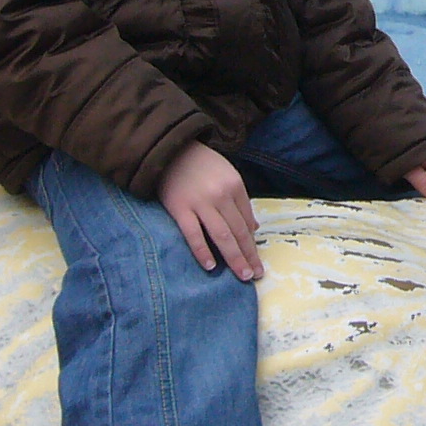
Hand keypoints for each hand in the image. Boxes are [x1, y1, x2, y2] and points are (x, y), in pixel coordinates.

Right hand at [160, 141, 262, 279]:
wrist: (170, 149)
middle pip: (238, 231)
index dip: (252, 243)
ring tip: (241, 275)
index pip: (246, 221)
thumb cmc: (201, 165)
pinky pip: (193, 234)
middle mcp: (221, 195)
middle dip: (249, 255)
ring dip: (234, 258)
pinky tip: (211, 266)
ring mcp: (200, 202)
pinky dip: (202, 251)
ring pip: (222, 235)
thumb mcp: (227, 176)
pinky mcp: (179, 208)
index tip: (256, 261)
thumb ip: (240, 201)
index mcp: (235, 186)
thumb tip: (254, 228)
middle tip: (255, 275)